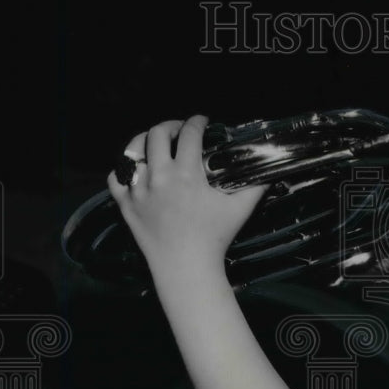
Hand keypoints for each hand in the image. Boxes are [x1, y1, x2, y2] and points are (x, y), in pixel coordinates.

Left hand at [107, 115, 266, 272]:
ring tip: (153, 142)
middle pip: (157, 134)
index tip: (202, 121)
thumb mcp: (240, 209)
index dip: (197, 122)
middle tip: (179, 130)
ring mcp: (139, 191)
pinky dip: (124, 170)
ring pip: (132, 151)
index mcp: (187, 174)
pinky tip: (135, 170)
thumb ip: (257, 186)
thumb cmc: (214, 237)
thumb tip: (273, 171)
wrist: (186, 267)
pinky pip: (116, 178)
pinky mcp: (126, 205)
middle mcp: (159, 177)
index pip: (189, 134)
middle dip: (170, 125)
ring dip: (143, 140)